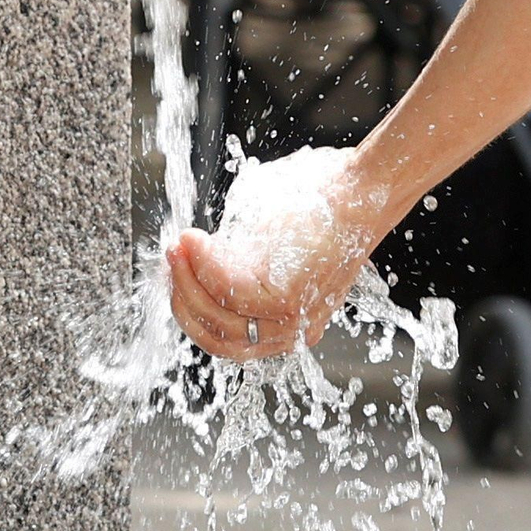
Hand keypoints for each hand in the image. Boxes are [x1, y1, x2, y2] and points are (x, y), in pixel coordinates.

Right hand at [165, 148, 397, 360]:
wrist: (361, 191)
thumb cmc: (318, 208)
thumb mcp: (270, 244)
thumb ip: (237, 258)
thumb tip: (193, 251)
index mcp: (286, 322)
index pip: (225, 340)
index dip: (190, 309)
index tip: (173, 275)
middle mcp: (291, 330)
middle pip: (218, 339)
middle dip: (182, 300)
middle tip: (169, 260)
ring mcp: (291, 318)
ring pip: (219, 318)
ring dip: (187, 280)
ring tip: (177, 247)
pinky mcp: (287, 297)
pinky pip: (229, 290)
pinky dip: (201, 264)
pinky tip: (192, 240)